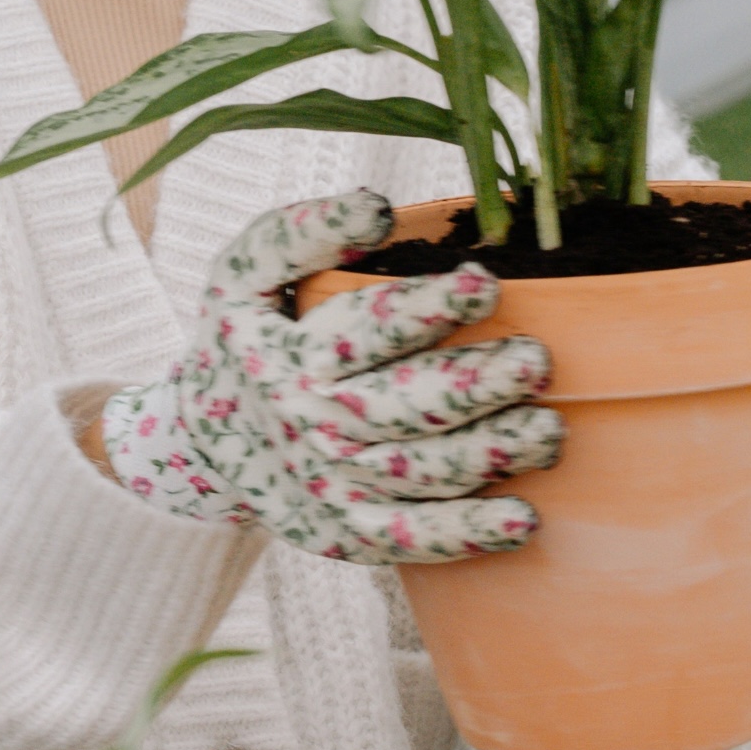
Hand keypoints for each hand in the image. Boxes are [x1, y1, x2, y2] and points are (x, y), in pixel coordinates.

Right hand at [96, 190, 561, 563]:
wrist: (202, 444)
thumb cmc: (246, 338)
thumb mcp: (246, 272)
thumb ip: (305, 232)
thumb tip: (379, 209)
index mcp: (289, 357)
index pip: (364, 333)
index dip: (425, 309)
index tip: (484, 283)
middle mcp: (312, 426)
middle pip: (401, 410)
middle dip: (474, 387)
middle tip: (537, 362)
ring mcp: (332, 487)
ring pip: (419, 475)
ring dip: (489, 455)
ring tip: (548, 430)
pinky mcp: (351, 533)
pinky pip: (413, 540)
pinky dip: (467, 534)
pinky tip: (523, 519)